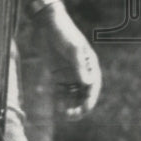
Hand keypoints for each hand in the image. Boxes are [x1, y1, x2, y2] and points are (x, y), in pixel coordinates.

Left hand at [36, 4, 101, 118]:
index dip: (90, 100)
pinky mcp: (57, 74)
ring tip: (63, 113)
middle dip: (80, 107)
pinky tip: (57, 105)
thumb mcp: (73, 49)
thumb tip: (89, 84)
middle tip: (71, 116)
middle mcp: (81, 71)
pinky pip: (61, 91)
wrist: (47, 24)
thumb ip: (80, 67)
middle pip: (84, 94)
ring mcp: (69, 73)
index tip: (83, 111)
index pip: (93, 87)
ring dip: (70, 105)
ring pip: (73, 95)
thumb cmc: (63, 33)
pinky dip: (60, 100)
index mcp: (90, 64)